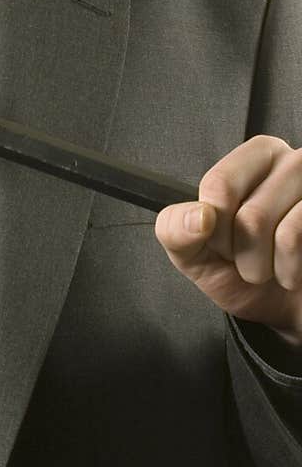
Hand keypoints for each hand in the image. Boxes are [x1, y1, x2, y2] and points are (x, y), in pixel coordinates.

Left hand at [155, 135, 301, 344]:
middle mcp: (289, 163)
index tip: (222, 240)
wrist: (283, 306)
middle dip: (240, 252)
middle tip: (248, 257)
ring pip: (270, 227)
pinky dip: (288, 270)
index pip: (220, 185)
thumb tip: (197, 216)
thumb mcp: (194, 253)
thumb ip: (176, 230)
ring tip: (271, 264)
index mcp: (252, 160)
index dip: (214, 227)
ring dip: (262, 266)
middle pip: (248, 213)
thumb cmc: (241, 272)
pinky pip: (294, 240)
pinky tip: (293, 270)